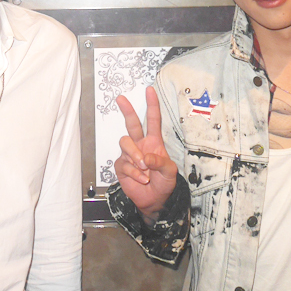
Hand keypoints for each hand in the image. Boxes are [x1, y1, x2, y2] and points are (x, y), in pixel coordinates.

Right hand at [114, 86, 176, 222]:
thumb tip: (145, 157)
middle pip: (131, 123)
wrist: (154, 200)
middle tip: (121, 99)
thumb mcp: (169, 172)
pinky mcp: (122, 166)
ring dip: (135, 156)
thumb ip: (160, 162)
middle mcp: (140, 145)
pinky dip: (134, 172)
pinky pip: (124, 163)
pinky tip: (141, 178)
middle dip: (126, 110)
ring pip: (126, 143)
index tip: (149, 91)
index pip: (152, 120)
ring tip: (144, 168)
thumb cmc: (164, 183)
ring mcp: (130, 155)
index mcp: (154, 142)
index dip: (151, 105)